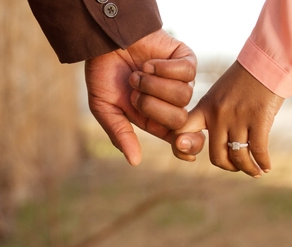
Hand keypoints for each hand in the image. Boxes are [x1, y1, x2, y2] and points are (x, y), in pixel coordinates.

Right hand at [85, 29, 204, 165]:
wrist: (104, 40)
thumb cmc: (104, 73)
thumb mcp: (104, 108)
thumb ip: (119, 133)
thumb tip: (135, 161)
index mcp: (154, 118)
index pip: (179, 138)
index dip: (187, 146)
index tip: (182, 148)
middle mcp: (171, 102)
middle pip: (180, 119)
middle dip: (152, 106)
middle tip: (134, 92)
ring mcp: (180, 81)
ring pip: (183, 95)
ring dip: (154, 84)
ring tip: (138, 74)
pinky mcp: (184, 59)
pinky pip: (187, 71)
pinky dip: (164, 68)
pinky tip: (149, 63)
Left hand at [172, 61, 284, 177]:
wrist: (266, 64)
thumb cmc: (243, 81)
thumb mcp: (218, 95)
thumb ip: (212, 115)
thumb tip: (216, 141)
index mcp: (205, 108)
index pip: (181, 131)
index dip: (181, 148)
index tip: (191, 156)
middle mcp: (218, 115)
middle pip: (216, 156)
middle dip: (228, 166)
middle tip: (236, 166)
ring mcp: (238, 118)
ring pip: (238, 156)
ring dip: (248, 169)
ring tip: (255, 171)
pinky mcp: (259, 119)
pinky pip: (258, 150)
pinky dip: (263, 163)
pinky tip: (266, 167)